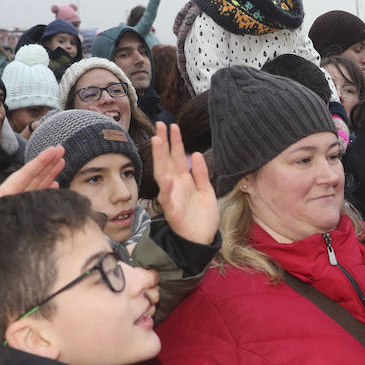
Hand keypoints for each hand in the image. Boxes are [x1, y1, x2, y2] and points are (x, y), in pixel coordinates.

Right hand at [152, 122, 217, 245]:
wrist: (203, 240)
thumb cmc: (202, 217)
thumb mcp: (206, 191)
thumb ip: (201, 174)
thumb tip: (195, 154)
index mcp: (184, 180)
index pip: (177, 157)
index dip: (175, 142)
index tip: (172, 126)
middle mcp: (175, 186)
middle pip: (166, 161)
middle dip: (163, 143)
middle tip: (160, 125)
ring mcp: (172, 198)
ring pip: (162, 175)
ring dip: (159, 158)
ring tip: (158, 141)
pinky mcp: (172, 212)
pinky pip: (167, 199)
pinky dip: (167, 189)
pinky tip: (168, 178)